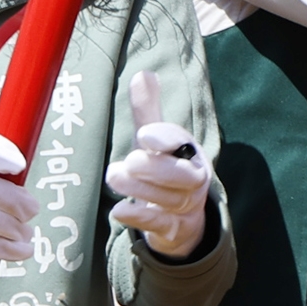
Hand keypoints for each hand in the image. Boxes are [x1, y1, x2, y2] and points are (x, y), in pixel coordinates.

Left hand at [105, 70, 213, 260]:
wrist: (183, 224)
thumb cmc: (166, 175)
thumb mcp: (158, 144)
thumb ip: (149, 112)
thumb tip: (143, 75)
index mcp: (191, 154)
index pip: (183, 143)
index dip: (166, 138)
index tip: (145, 134)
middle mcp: (193, 181)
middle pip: (182, 175)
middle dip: (155, 168)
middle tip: (128, 161)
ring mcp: (185, 208)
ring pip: (169, 200)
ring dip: (141, 189)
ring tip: (113, 176)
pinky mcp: (172, 230)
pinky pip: (160, 225)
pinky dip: (139, 218)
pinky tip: (118, 210)